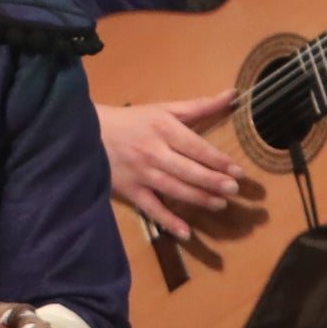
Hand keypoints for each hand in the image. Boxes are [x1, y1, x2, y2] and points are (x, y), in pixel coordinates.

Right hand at [100, 93, 249, 242]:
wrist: (88, 133)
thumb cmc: (132, 121)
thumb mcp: (164, 109)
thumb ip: (199, 106)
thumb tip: (232, 95)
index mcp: (164, 129)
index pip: (196, 146)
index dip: (218, 160)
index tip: (238, 171)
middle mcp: (153, 152)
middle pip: (188, 169)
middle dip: (212, 180)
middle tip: (234, 189)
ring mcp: (141, 173)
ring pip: (174, 189)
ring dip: (198, 198)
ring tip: (220, 205)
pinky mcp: (130, 191)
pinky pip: (151, 208)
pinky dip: (168, 221)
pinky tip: (186, 233)